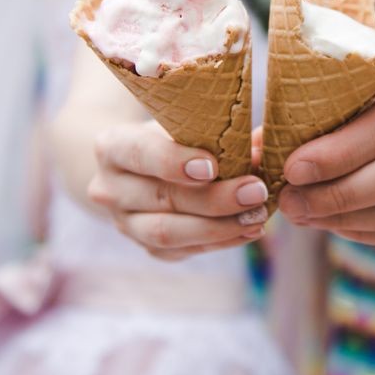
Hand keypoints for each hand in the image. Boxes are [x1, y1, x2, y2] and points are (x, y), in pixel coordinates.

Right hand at [88, 119, 269, 260]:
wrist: (137, 167)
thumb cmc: (168, 135)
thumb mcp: (184, 124)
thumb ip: (219, 133)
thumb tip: (264, 144)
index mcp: (112, 146)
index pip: (140, 154)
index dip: (174, 162)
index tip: (212, 167)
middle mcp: (109, 188)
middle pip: (163, 198)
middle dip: (215, 199)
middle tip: (256, 191)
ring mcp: (125, 223)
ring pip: (169, 233)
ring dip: (219, 227)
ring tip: (257, 216)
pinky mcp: (146, 248)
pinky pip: (183, 251)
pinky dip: (220, 241)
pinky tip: (248, 230)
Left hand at [277, 33, 374, 246]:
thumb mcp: (365, 69)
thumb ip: (317, 103)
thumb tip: (260, 149)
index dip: (340, 152)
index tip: (293, 169)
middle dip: (341, 194)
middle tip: (293, 202)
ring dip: (353, 220)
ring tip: (307, 216)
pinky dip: (373, 233)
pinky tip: (338, 225)